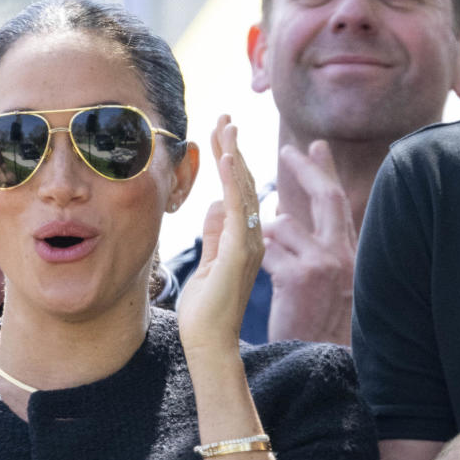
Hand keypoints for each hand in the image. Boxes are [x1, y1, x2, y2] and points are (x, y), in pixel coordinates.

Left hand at [176, 116, 264, 351]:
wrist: (210, 344)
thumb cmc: (206, 312)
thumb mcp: (208, 264)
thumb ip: (215, 234)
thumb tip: (215, 204)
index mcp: (245, 238)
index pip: (237, 189)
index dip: (230, 159)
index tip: (221, 132)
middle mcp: (253, 237)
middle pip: (243, 182)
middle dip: (232, 146)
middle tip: (224, 116)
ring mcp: (250, 243)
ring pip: (242, 188)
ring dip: (233, 153)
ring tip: (226, 125)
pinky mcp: (240, 250)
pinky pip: (238, 207)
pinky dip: (232, 179)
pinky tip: (226, 155)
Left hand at [262, 140, 356, 343]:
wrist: (316, 361)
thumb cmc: (313, 328)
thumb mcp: (315, 284)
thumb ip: (298, 248)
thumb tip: (275, 219)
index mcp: (346, 253)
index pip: (336, 203)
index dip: (325, 172)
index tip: (315, 148)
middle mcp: (342, 253)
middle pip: (327, 196)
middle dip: (307, 169)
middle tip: (289, 150)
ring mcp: (323, 263)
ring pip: (284, 224)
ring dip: (265, 233)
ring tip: (263, 255)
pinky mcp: (300, 276)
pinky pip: (269, 246)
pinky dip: (258, 251)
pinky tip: (257, 263)